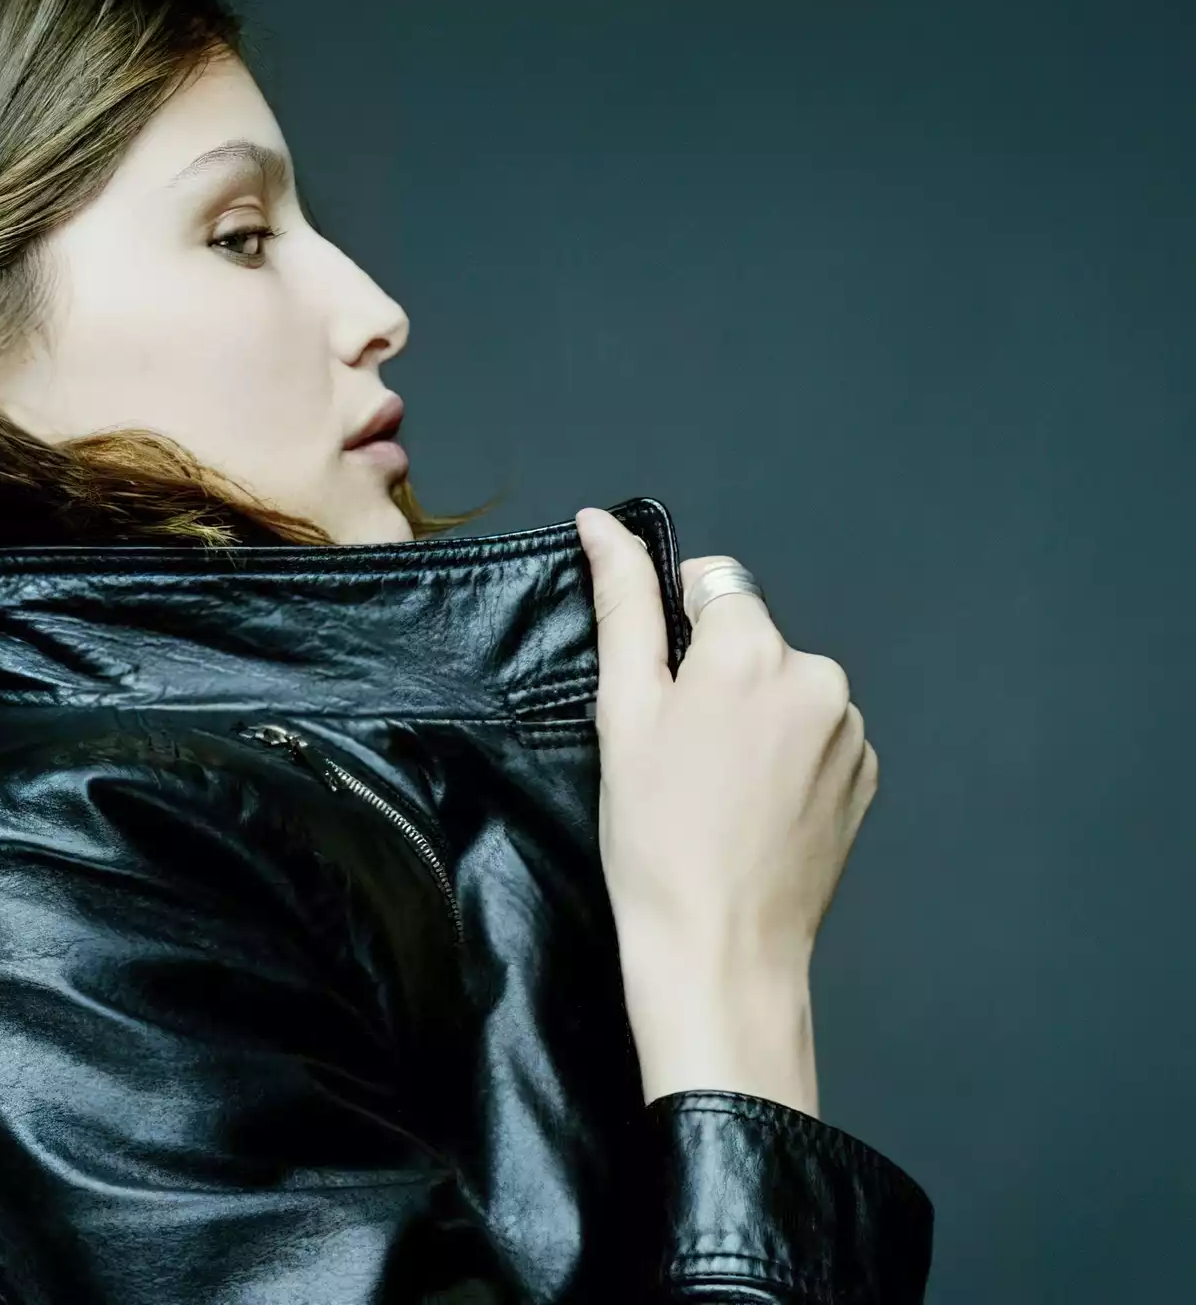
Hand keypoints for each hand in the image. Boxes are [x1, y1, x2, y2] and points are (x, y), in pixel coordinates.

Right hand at [574, 507, 880, 1111]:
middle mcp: (820, 675)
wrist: (721, 949)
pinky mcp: (867, 778)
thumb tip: (603, 520)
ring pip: (784, 688)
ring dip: (751, 715)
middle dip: (714, 675)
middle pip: (751, 639)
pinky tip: (752, 808)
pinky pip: (815, 735)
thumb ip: (621, 604)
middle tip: (674, 754)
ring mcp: (853, 730)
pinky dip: (784, 755)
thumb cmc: (654, 832)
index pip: (713, 586)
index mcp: (756, 648)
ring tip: (714, 788)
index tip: (655, 699)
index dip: (673, 633)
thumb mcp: (622, 711)